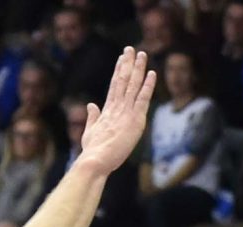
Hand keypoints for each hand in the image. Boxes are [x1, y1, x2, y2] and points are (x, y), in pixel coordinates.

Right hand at [69, 48, 157, 177]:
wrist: (95, 160)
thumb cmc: (92, 151)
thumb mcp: (90, 131)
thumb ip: (92, 116)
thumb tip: (91, 105)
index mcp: (107, 110)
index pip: (114, 85)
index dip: (119, 70)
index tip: (122, 58)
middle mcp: (116, 107)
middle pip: (123, 80)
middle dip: (127, 63)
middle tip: (131, 48)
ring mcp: (126, 112)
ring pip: (133, 85)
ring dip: (138, 68)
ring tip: (142, 54)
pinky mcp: (135, 120)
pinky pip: (143, 99)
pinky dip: (148, 86)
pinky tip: (152, 74)